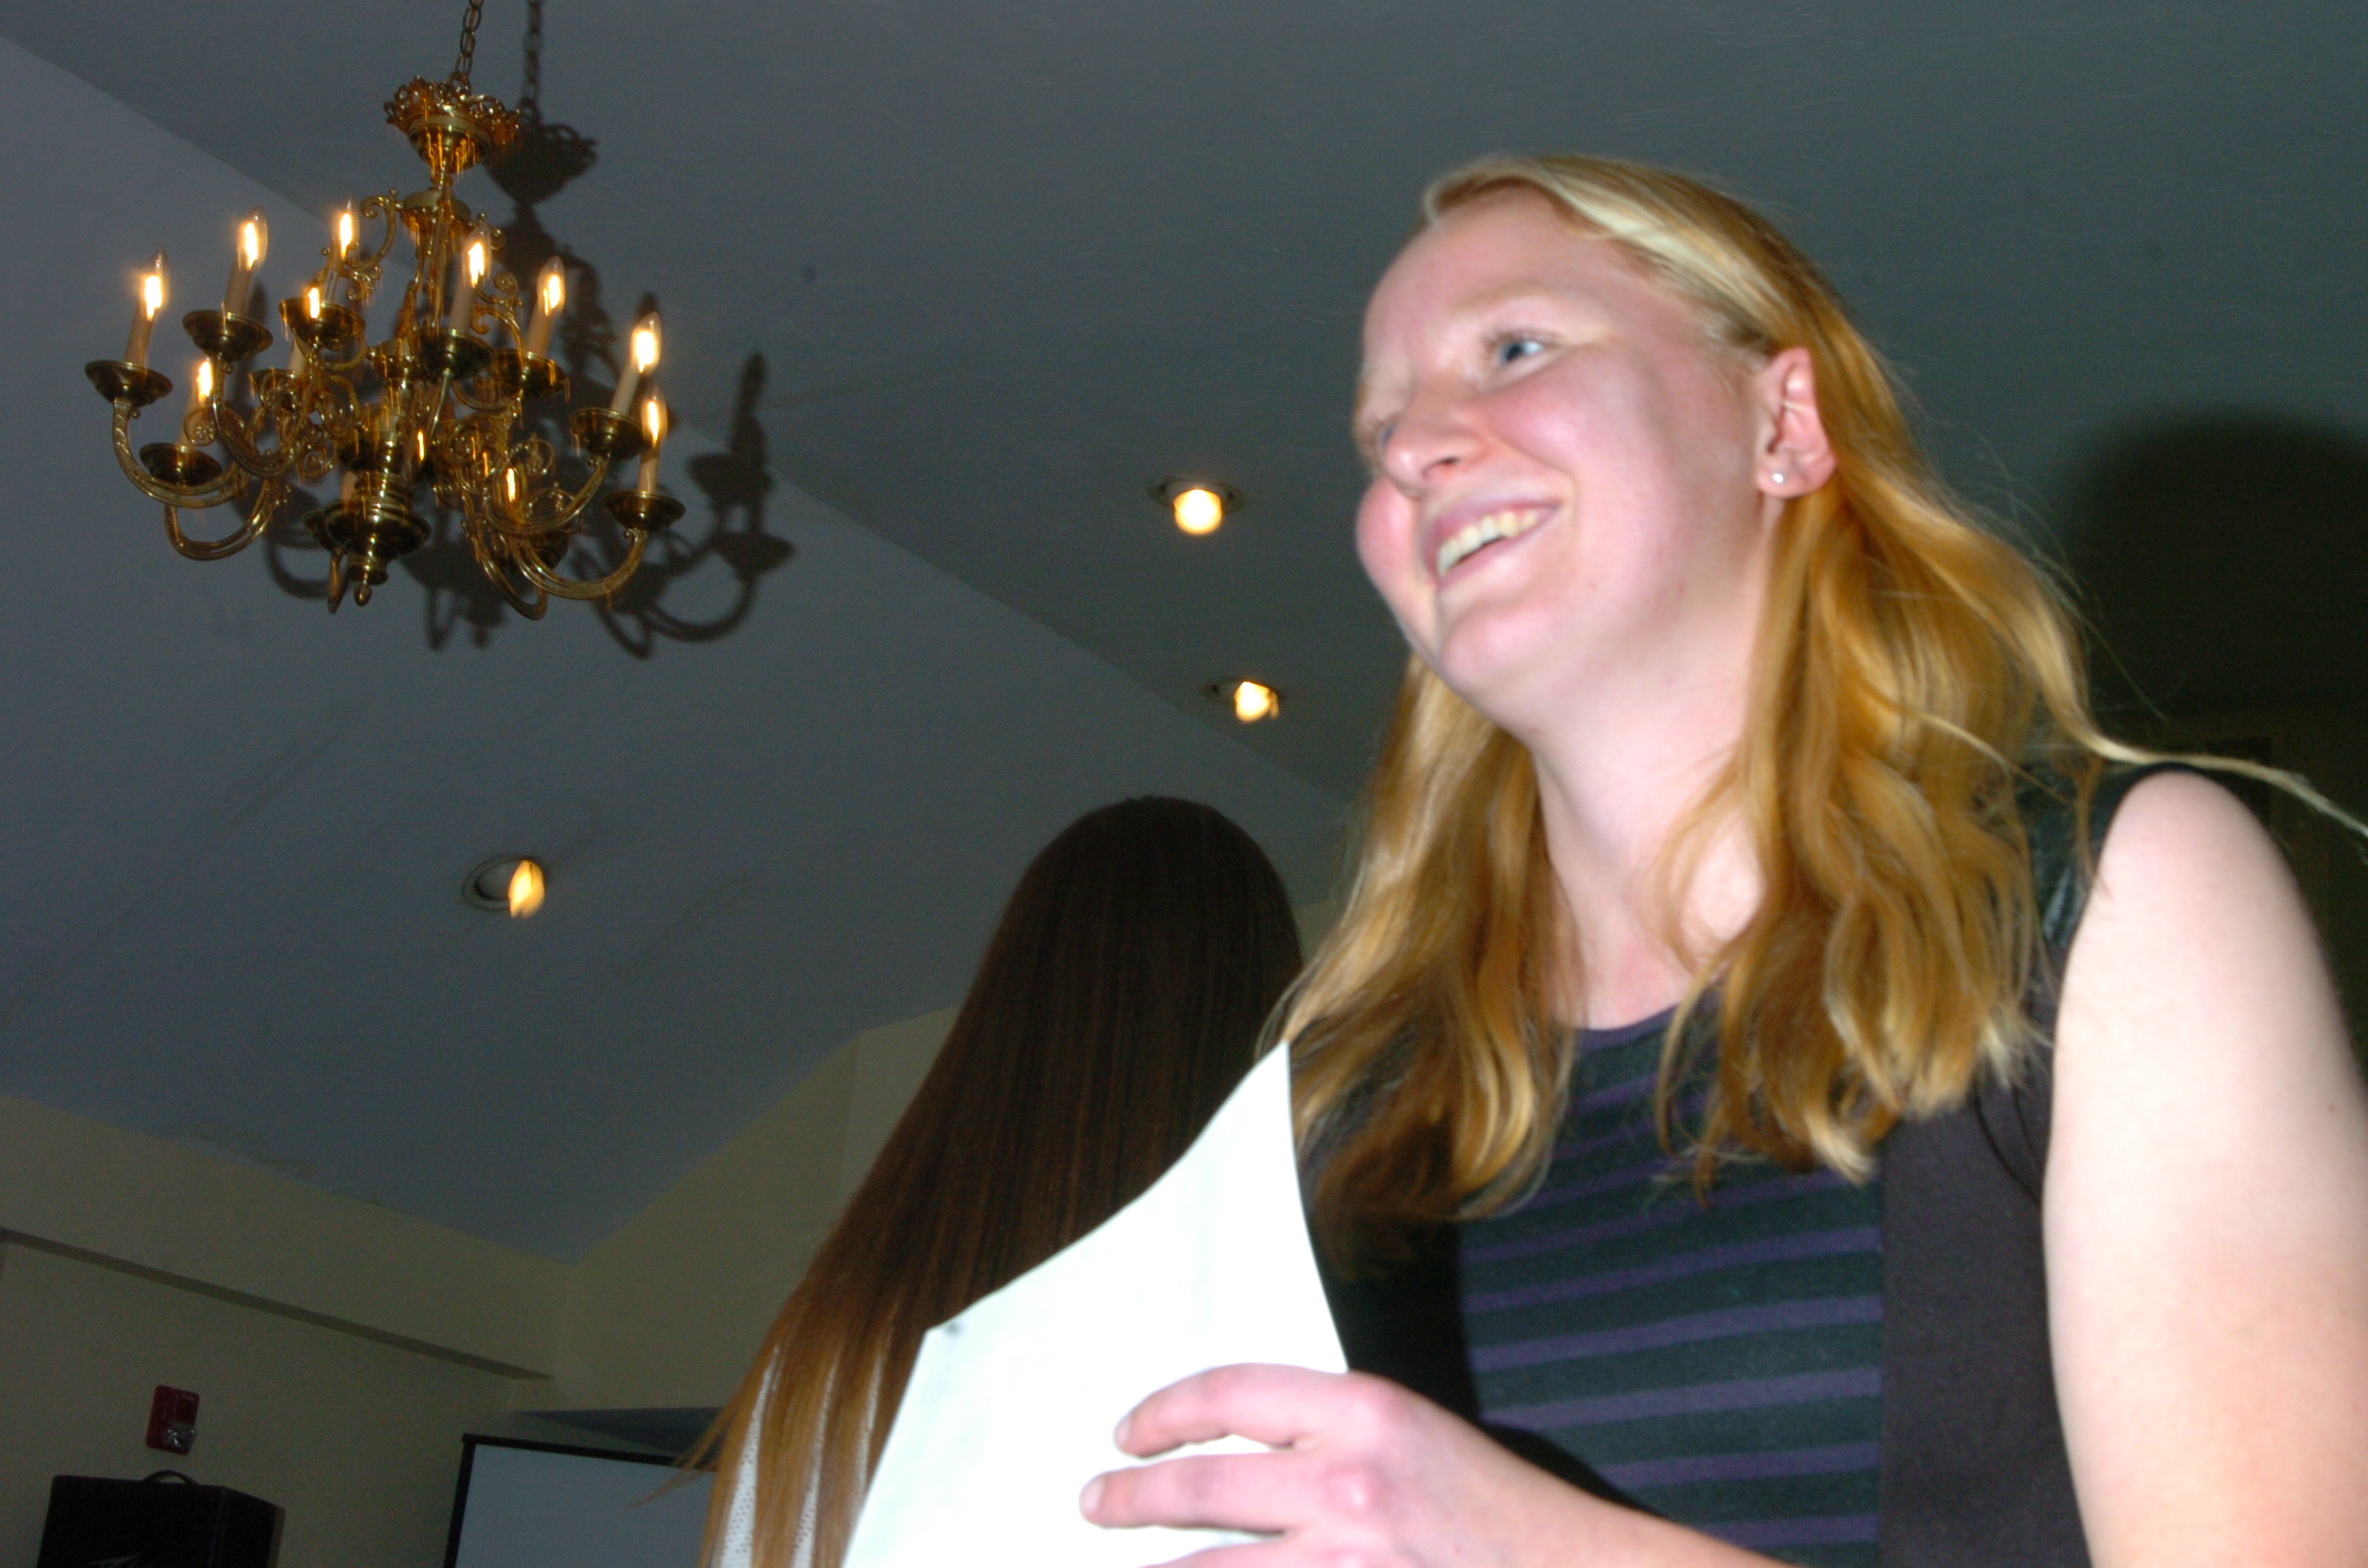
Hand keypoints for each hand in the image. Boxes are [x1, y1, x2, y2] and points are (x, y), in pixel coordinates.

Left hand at [1077, 1363, 1760, 1566]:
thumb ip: (1324, 1434)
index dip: (1163, 1412)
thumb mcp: (1409, 1436)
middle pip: (1204, 1486)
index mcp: (1365, 1412)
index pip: (1231, 1393)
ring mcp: (1347, 1564)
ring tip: (1121, 1565)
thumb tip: (1223, 1443)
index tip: (1126, 1433)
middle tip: (1094, 1501)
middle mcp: (1347, 1484)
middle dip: (1132, 1499)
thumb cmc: (1492, 1507)